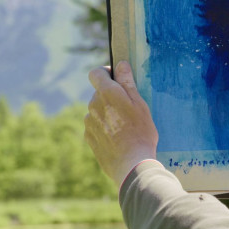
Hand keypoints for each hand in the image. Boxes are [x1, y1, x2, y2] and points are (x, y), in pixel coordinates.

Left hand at [84, 61, 158, 185]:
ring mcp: (89, 122)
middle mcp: (93, 105)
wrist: (131, 164)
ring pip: (97, 110)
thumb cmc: (140, 133)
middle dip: (111, 96)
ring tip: (125, 127)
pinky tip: (117, 138)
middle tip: (129, 109)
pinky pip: (95, 125)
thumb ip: (127, 83)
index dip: (106, 72)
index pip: (95, 73)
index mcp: (107, 93)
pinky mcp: (88, 137)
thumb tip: (120, 64)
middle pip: (99, 93)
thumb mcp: (140, 105)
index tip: (117, 79)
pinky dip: (104, 127)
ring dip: (107, 113)